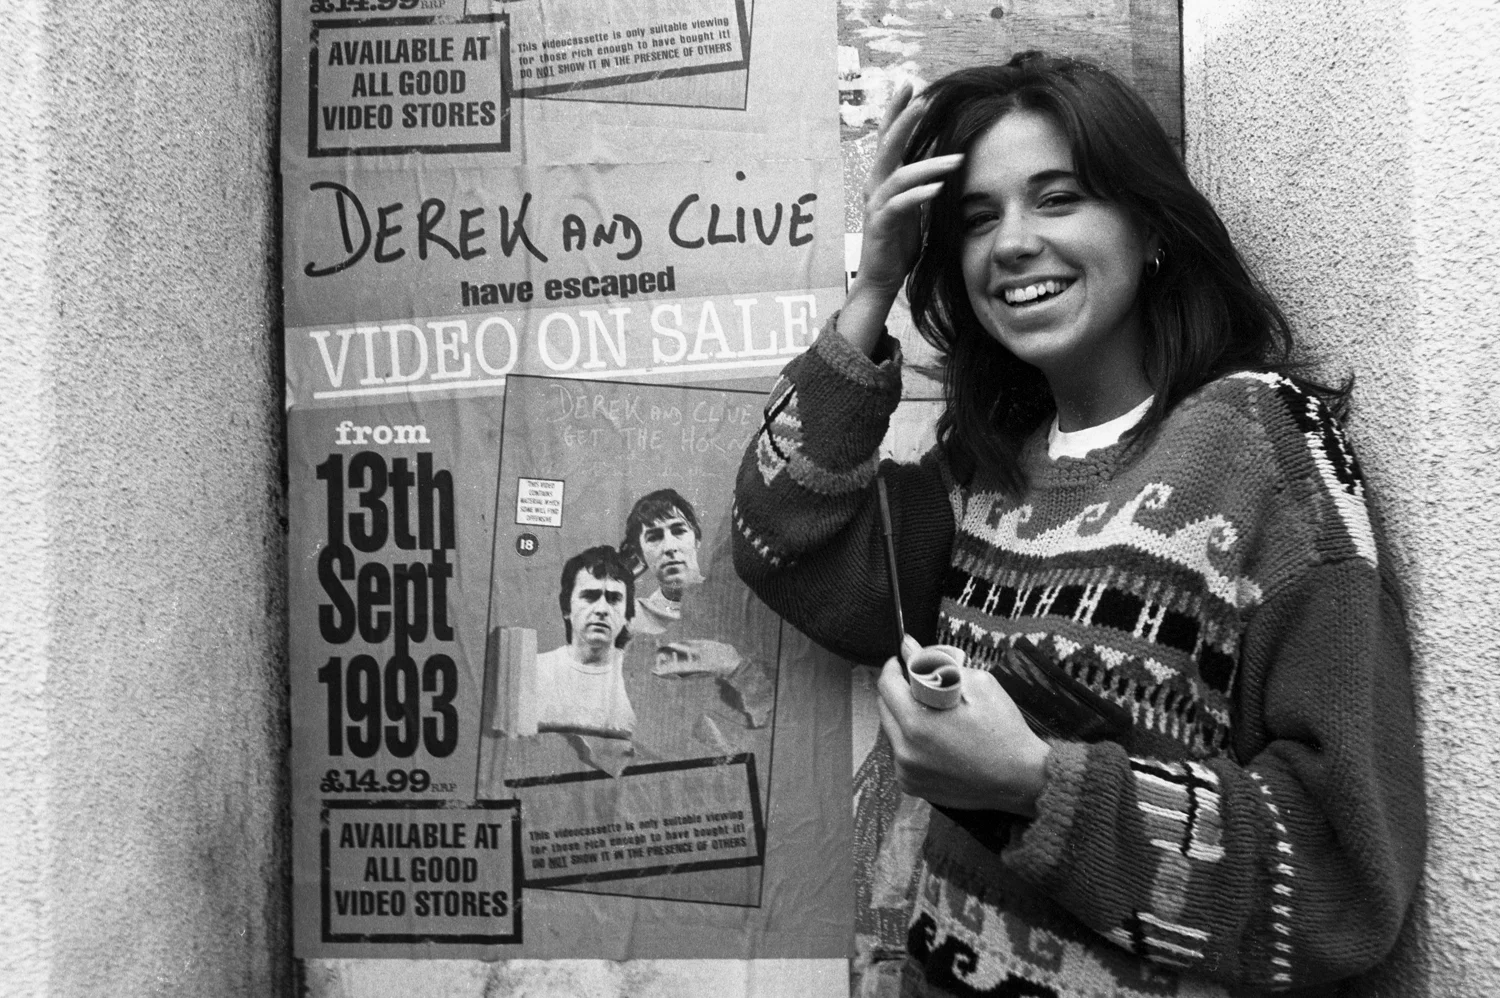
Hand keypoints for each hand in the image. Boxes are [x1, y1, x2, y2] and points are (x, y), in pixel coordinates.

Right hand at [839, 83, 965, 354]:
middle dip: (904, 120)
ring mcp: (876, 205)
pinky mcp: (881, 226)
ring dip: (929, 165)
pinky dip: (920, 195)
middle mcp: (875, 186)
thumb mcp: (914, 207)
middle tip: (921, 97)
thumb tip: (944, 164)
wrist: (881, 278)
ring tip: (956, 159)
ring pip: (899, 175)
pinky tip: (938, 189)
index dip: (896, 111)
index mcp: (883, 179)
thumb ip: (922, 184)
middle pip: (888, 145)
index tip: (908, 85)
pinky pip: (900, 205)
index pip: (888, 138)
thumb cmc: (899, 244)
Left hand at [877, 656, 1050, 815]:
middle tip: (922, 687)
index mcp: (918, 722)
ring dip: (904, 717)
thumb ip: (935, 663)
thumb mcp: (976, 684)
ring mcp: (906, 770)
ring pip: (891, 730)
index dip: (894, 667)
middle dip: (899, 691)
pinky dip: (911, 742)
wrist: (1020, 778)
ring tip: (935, 716)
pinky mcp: (911, 784)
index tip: (903, 662)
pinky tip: (936, 740)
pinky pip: (900, 753)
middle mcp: (905, 750)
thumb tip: (908, 646)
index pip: (887, 684)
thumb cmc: (1003, 729)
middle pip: (884, 707)